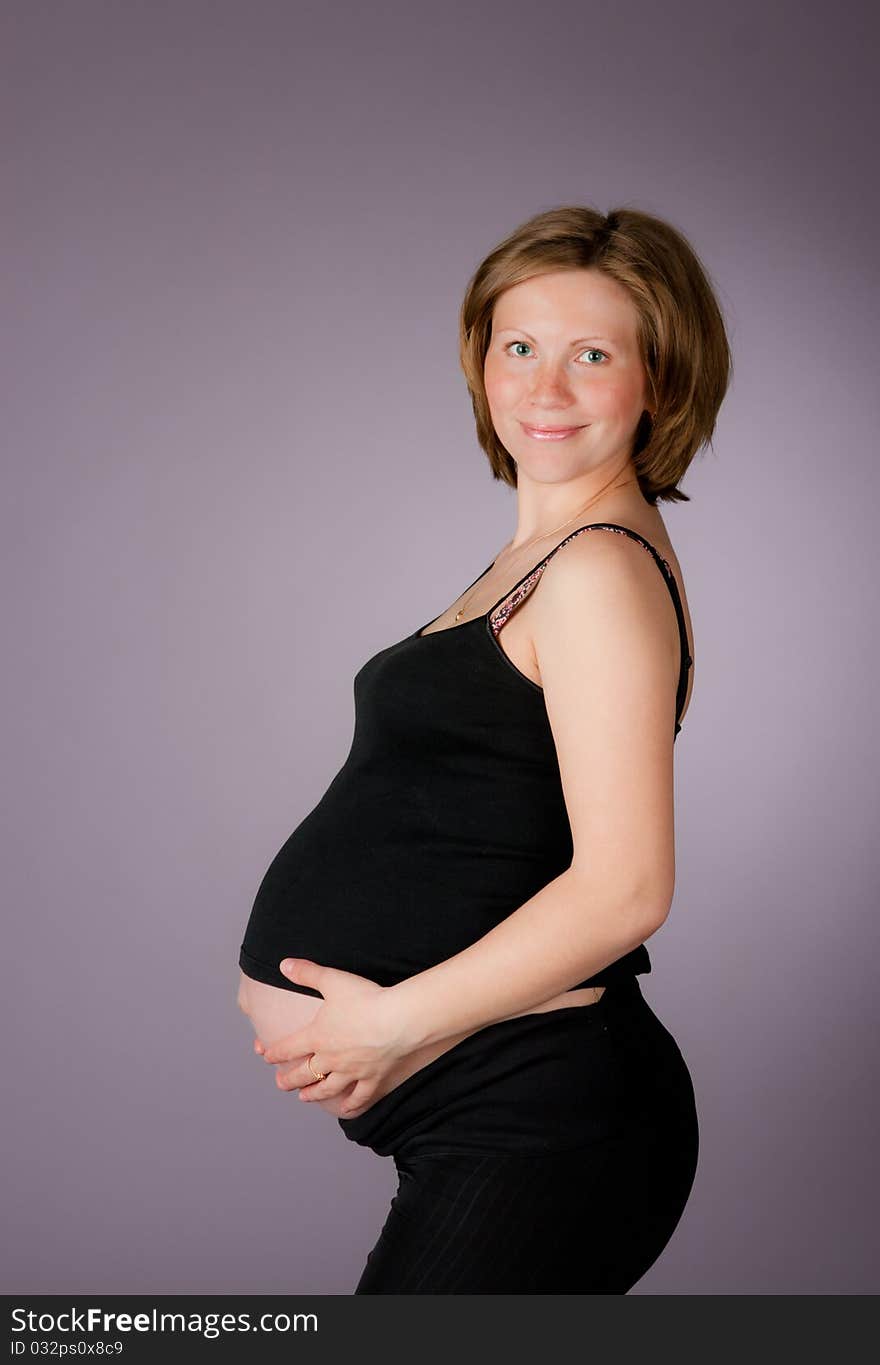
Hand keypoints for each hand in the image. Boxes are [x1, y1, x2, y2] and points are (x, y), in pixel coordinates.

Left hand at [255, 959, 413, 1118]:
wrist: (396, 1020)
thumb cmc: (365, 999)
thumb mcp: (332, 980)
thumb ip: (307, 973)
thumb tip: (283, 964)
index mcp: (317, 1036)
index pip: (288, 1048)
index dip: (274, 1053)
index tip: (265, 1056)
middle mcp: (331, 1058)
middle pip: (304, 1073)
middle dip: (289, 1079)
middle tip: (280, 1084)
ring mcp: (351, 1071)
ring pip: (327, 1088)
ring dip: (313, 1094)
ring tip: (304, 1097)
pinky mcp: (372, 1078)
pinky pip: (359, 1097)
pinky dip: (351, 1106)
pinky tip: (346, 1110)